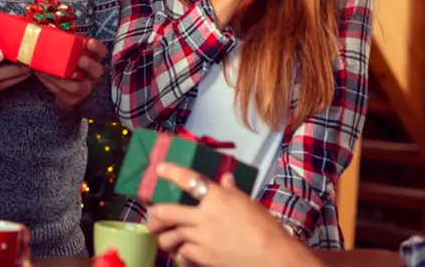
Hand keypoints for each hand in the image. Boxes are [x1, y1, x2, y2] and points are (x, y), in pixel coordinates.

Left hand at [34, 37, 105, 111]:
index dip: (97, 48)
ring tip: (47, 71)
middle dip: (88, 65)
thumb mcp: (66, 53)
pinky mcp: (73, 99)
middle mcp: (92, 75)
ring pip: (77, 86)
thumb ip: (62, 43)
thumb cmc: (65, 65)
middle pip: (97, 71)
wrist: (63, 89)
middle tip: (80, 60)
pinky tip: (40, 75)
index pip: (101, 52)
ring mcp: (85, 88)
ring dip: (61, 79)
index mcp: (92, 59)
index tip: (89, 42)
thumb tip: (42, 27)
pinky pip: (63, 93)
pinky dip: (50, 84)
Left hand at [146, 163, 312, 266]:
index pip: (187, 179)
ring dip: (165, 237)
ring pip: (170, 236)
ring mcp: (202, 237)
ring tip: (165, 238)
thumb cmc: (265, 228)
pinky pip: (182, 254)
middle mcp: (205, 215)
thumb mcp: (248, 203)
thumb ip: (232, 191)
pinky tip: (182, 253)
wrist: (274, 257)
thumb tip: (226, 178)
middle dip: (154, 215)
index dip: (170, 172)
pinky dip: (180, 254)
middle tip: (153, 217)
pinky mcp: (204, 257)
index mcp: (217, 197)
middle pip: (166, 212)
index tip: (160, 169)